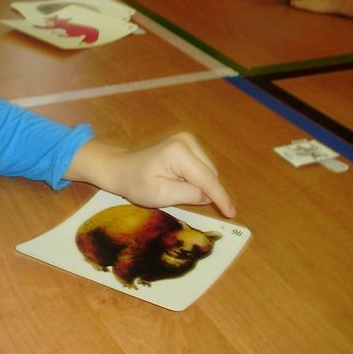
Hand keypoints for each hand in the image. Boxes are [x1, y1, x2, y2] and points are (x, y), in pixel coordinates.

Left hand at [67, 134, 235, 217]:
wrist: (121, 168)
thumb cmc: (136, 183)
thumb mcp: (161, 195)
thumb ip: (189, 195)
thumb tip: (208, 195)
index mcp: (180, 153)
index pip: (207, 180)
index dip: (221, 198)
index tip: (232, 213)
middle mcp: (187, 141)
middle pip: (210, 175)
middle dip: (204, 191)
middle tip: (178, 198)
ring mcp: (188, 140)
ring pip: (208, 172)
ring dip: (199, 185)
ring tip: (174, 188)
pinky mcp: (187, 144)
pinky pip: (201, 168)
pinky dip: (195, 179)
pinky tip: (178, 182)